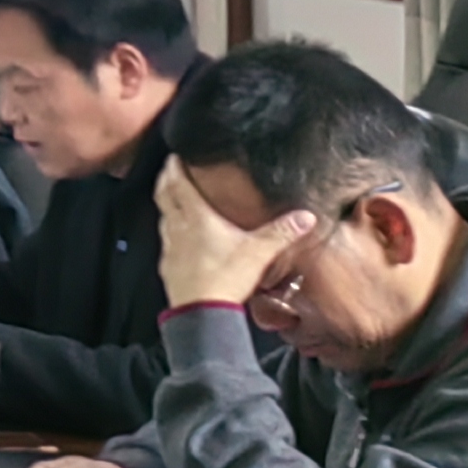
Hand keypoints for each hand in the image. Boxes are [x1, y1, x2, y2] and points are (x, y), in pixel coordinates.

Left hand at [153, 158, 308, 310]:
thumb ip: (282, 232)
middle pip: (164, 195)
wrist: (203, 311)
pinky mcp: (168, 265)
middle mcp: (178, 227)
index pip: (178, 183)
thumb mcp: (259, 252)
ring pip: (162, 217)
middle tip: (169, 169)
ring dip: (166, 204)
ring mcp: (169, 247)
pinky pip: (165, 241)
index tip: (174, 156)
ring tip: (173, 198)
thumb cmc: (226, 278)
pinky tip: (178, 237)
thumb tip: (305, 217)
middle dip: (165, 179)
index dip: (174, 167)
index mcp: (196, 217)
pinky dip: (169, 231)